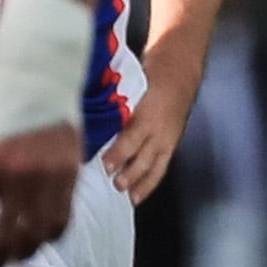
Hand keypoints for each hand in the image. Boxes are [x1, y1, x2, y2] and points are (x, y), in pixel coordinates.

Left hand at [0, 120, 82, 266]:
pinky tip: (38, 237)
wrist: (38, 75)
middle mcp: (16, 174)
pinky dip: (49, 235)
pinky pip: (62, 218)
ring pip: (38, 234)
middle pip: (6, 238)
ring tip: (12, 258)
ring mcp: (47, 174)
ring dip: (23, 253)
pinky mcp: (70, 172)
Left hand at [98, 82, 189, 197]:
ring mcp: (167, 138)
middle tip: (115, 184)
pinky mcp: (172, 144)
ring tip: (126, 195)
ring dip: (140, 182)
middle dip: (130, 172)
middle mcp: (159, 128)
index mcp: (147, 112)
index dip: (119, 153)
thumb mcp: (131, 85)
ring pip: (154, 165)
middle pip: (144, 155)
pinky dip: (149, 183)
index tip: (105, 164)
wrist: (180, 71)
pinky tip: (137, 195)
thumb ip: (114, 107)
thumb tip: (86, 125)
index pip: (132, 137)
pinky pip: (161, 168)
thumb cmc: (149, 76)